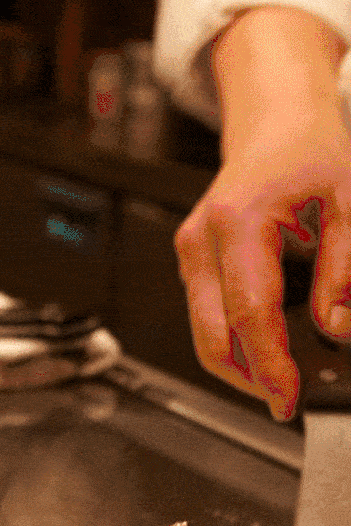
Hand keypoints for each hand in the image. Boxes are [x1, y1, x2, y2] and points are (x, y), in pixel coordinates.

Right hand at [174, 108, 350, 419]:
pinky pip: (206, 318)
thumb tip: (335, 324)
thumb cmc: (309, 152)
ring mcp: (191, 254)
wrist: (275, 125)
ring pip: (203, 334)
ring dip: (240, 365)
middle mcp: (202, 241)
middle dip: (248, 378)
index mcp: (238, 221)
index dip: (269, 364)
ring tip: (283, 377)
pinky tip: (267, 348)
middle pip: (211, 336)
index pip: (249, 312)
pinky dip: (234, 342)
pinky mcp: (194, 263)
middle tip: (288, 401)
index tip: (288, 398)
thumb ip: (346, 263)